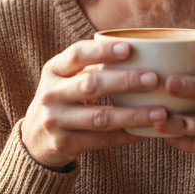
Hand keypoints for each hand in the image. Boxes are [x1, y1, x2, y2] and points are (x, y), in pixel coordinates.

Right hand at [21, 40, 165, 169]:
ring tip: (160, 111)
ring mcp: (56, 120)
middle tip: (154, 78)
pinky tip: (146, 132)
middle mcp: (51, 94)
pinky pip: (101, 140)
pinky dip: (126, 136)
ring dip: (133, 114)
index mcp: (53, 70)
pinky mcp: (64, 144)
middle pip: (91, 84)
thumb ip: (89, 64)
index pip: (76, 54)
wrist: (34, 138)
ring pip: (100, 117)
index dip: (102, 51)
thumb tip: (137, 50)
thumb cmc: (61, 99)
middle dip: (125, 81)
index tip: (129, 48)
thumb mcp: (64, 78)